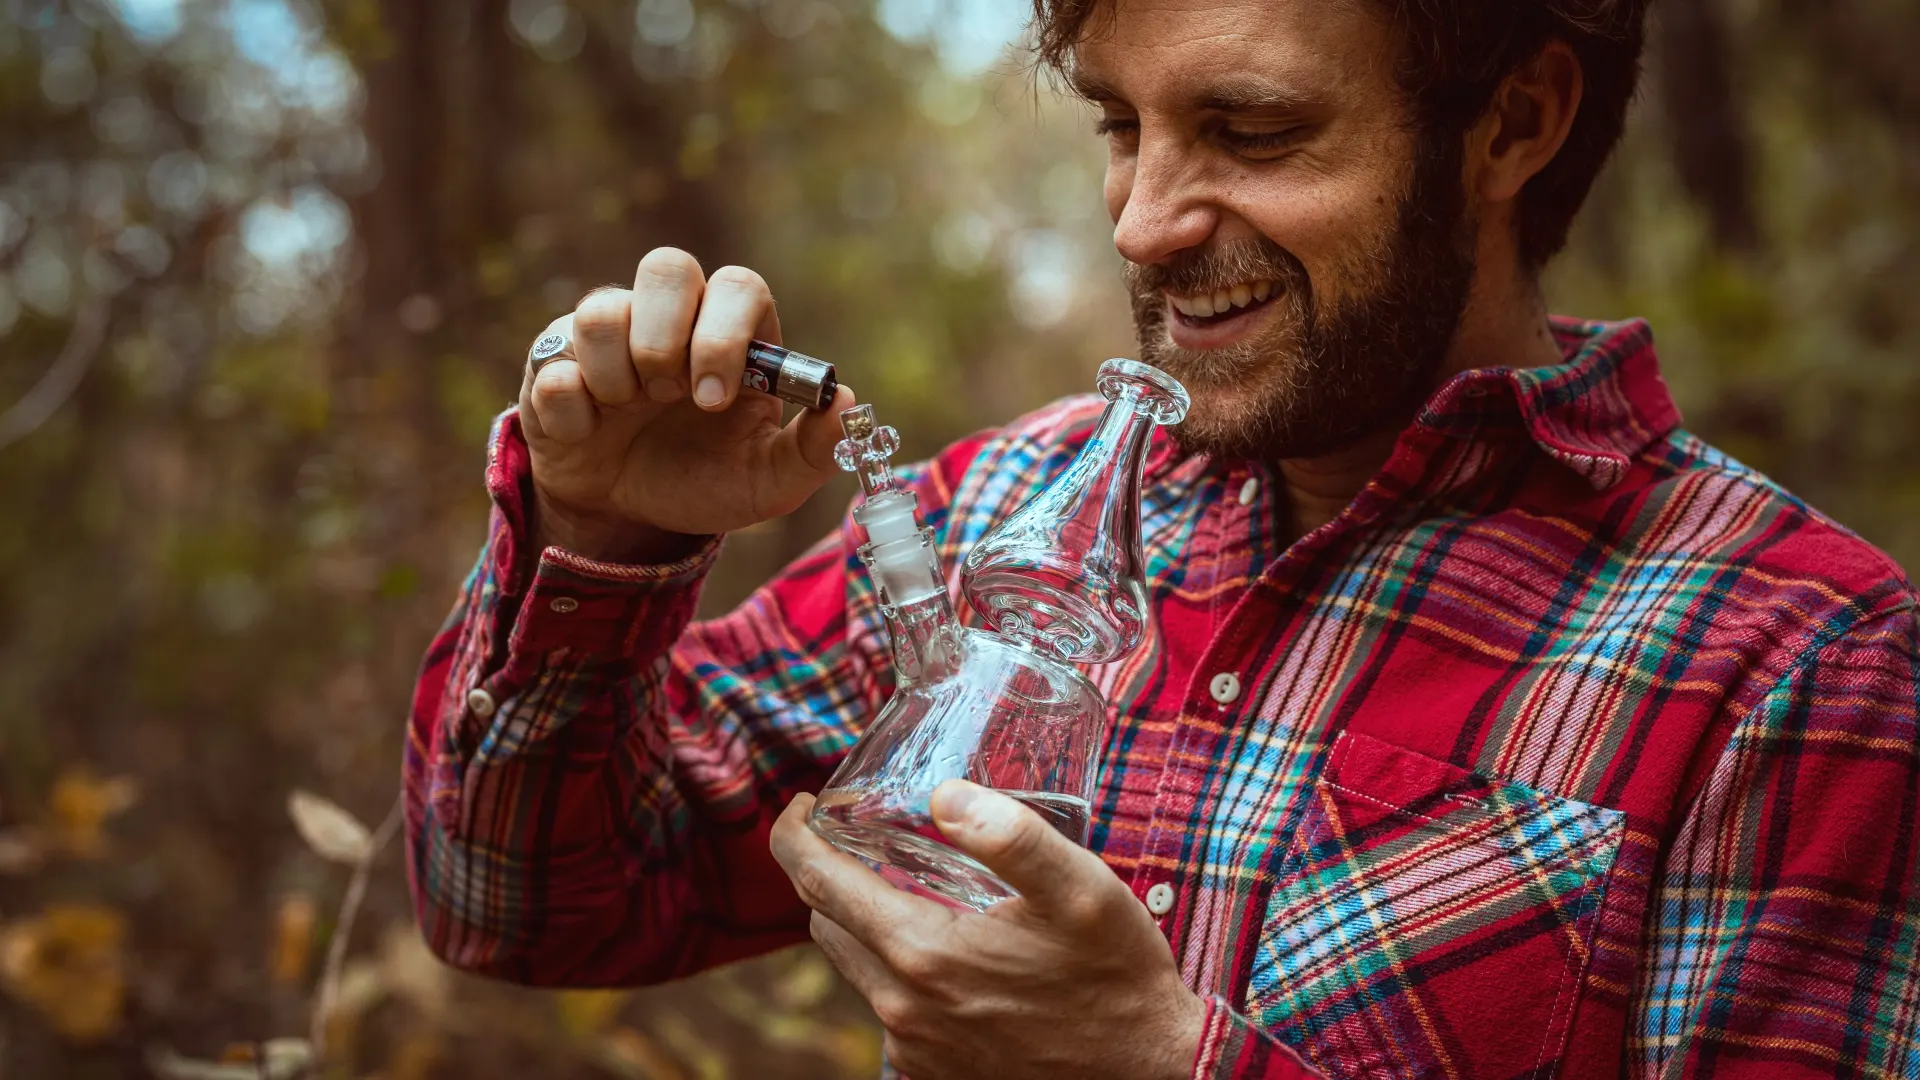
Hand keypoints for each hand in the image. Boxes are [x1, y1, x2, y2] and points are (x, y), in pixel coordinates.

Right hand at [518, 247, 855, 560]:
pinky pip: (551, 366)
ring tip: (627, 413)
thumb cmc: (703, 480)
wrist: (628, 516)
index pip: (738, 287)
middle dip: (667, 337)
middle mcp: (670, 318)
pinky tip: (589, 433)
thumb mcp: (767, 481)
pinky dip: (572, 411)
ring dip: (616, 375)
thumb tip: (849, 403)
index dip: (725, 334)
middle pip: (667, 265)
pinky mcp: (552, 362)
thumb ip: (814, 450)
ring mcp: (609, 335)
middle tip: (668, 396)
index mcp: (731, 333)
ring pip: (600, 309)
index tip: (714, 398)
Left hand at [769, 782, 1204, 1079]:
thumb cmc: (1117, 977)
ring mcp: (913, 1046)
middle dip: (830, 874)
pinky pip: (889, 1004)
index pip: (817, 883)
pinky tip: (949, 944)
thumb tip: (943, 793)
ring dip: (866, 922)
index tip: (802, 805)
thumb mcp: (1081, 890)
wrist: (1148, 1072)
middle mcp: (901, 1008)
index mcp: (921, 954)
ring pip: (856, 966)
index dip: (795, 835)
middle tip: (860, 833)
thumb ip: (1012, 836)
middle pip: (827, 924)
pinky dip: (898, 966)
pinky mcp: (932, 1069)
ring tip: (907, 881)